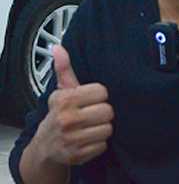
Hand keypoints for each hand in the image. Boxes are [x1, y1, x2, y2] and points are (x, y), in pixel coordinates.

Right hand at [34, 45, 113, 165]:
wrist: (45, 145)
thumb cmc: (59, 113)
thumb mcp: (62, 90)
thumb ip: (64, 68)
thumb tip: (58, 48)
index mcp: (65, 100)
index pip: (102, 92)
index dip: (100, 95)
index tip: (93, 98)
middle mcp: (67, 119)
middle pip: (107, 111)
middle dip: (103, 112)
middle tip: (94, 113)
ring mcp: (71, 139)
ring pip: (108, 129)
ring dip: (102, 128)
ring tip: (92, 125)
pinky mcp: (77, 155)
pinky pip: (102, 145)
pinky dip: (99, 143)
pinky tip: (90, 138)